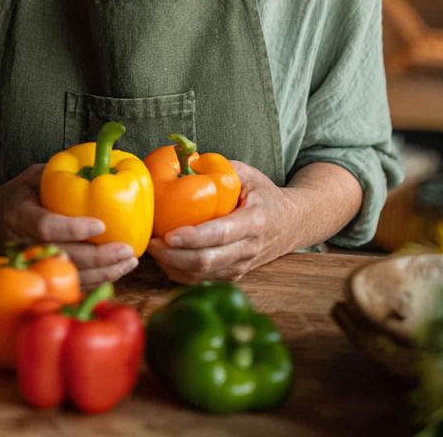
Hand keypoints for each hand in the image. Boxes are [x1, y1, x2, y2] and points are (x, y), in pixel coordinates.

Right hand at [0, 164, 137, 288]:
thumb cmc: (17, 195)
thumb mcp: (32, 176)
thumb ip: (59, 172)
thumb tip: (99, 162)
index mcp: (21, 215)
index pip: (46, 227)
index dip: (73, 228)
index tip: (101, 224)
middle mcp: (25, 245)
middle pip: (64, 258)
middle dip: (98, 259)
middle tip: (127, 251)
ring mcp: (32, 265)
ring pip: (70, 277)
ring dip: (103, 274)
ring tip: (129, 261)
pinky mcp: (40, 276)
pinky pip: (71, 284)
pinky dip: (96, 281)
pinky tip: (117, 270)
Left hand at [147, 161, 295, 283]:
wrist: (291, 224)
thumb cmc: (264, 195)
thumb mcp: (249, 174)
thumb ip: (221, 168)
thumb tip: (186, 161)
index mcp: (254, 221)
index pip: (220, 234)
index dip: (193, 237)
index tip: (168, 234)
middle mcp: (249, 248)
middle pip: (207, 261)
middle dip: (173, 256)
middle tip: (151, 242)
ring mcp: (241, 266)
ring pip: (201, 275)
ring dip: (172, 266)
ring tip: (153, 249)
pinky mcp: (233, 275)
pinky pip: (202, 280)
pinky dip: (180, 272)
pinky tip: (166, 257)